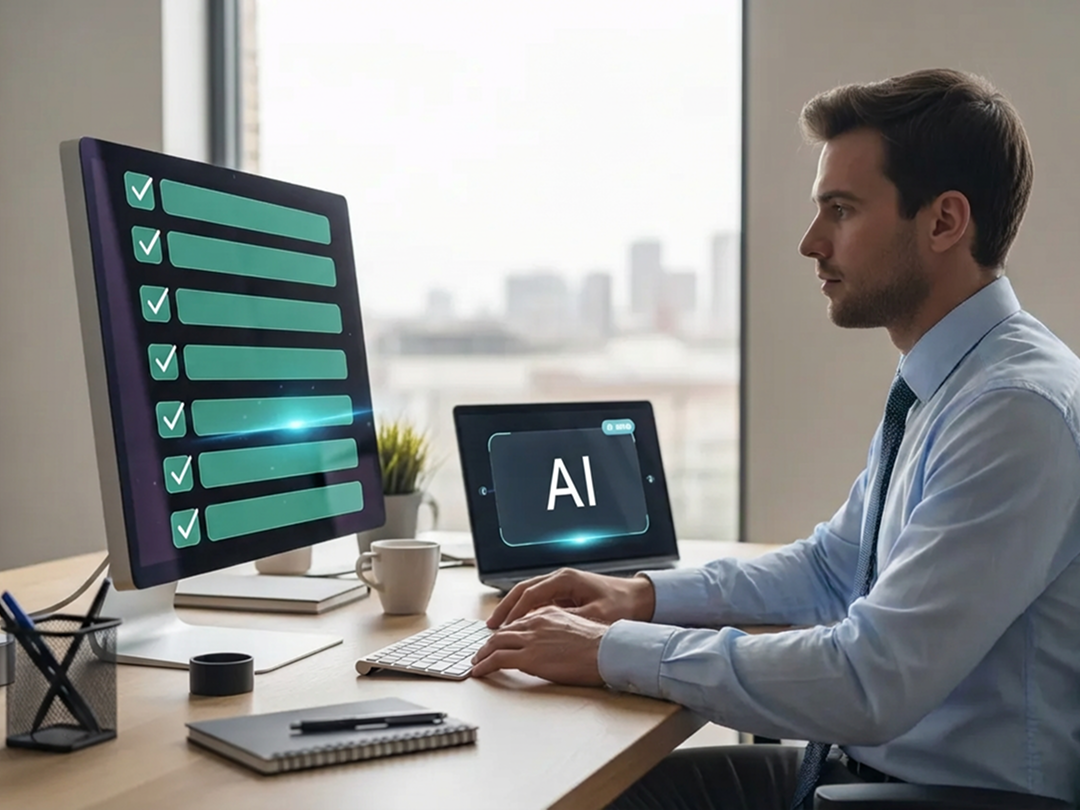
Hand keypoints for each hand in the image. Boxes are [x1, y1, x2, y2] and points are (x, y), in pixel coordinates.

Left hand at [471, 606, 606, 684]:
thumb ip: (561, 631)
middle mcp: (536, 622)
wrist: (607, 651)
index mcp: (549, 614)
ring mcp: (531, 639)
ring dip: (483, 653)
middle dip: (490, 641)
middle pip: (504, 630)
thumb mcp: (578, 628)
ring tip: (477, 662)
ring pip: (496, 643)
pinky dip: (485, 665)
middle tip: (482, 650)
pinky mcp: (528, 657)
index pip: (520, 620)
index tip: (501, 639)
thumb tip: (557, 642)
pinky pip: (498, 659)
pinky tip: (480, 671)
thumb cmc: (601, 646)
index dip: (507, 631)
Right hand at [486, 568, 655, 628]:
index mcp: (565, 579)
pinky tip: (521, 626)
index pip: (530, 594)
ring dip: (514, 609)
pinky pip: (540, 601)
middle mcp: (561, 578)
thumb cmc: (623, 605)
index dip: (514, 612)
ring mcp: (564, 585)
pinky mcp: (568, 593)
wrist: (643, 598)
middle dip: (506, 607)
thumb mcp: (594, 617)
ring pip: (530, 594)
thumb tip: (543, 630)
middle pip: (524, 590)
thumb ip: (568, 621)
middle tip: (491, 625)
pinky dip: (527, 611)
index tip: (502, 628)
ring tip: (500, 626)